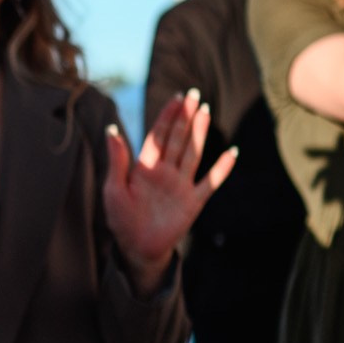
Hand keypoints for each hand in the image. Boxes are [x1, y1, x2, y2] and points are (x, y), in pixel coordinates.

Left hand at [101, 91, 235, 290]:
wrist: (136, 247)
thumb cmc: (121, 219)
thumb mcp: (114, 189)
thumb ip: (117, 161)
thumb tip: (111, 129)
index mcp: (146, 167)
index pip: (159, 135)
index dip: (167, 116)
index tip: (176, 98)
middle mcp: (166, 172)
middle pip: (178, 139)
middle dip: (185, 117)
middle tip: (194, 95)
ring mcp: (181, 185)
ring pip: (193, 153)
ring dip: (200, 133)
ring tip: (205, 111)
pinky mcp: (193, 202)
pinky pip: (210, 182)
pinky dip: (222, 169)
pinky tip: (232, 153)